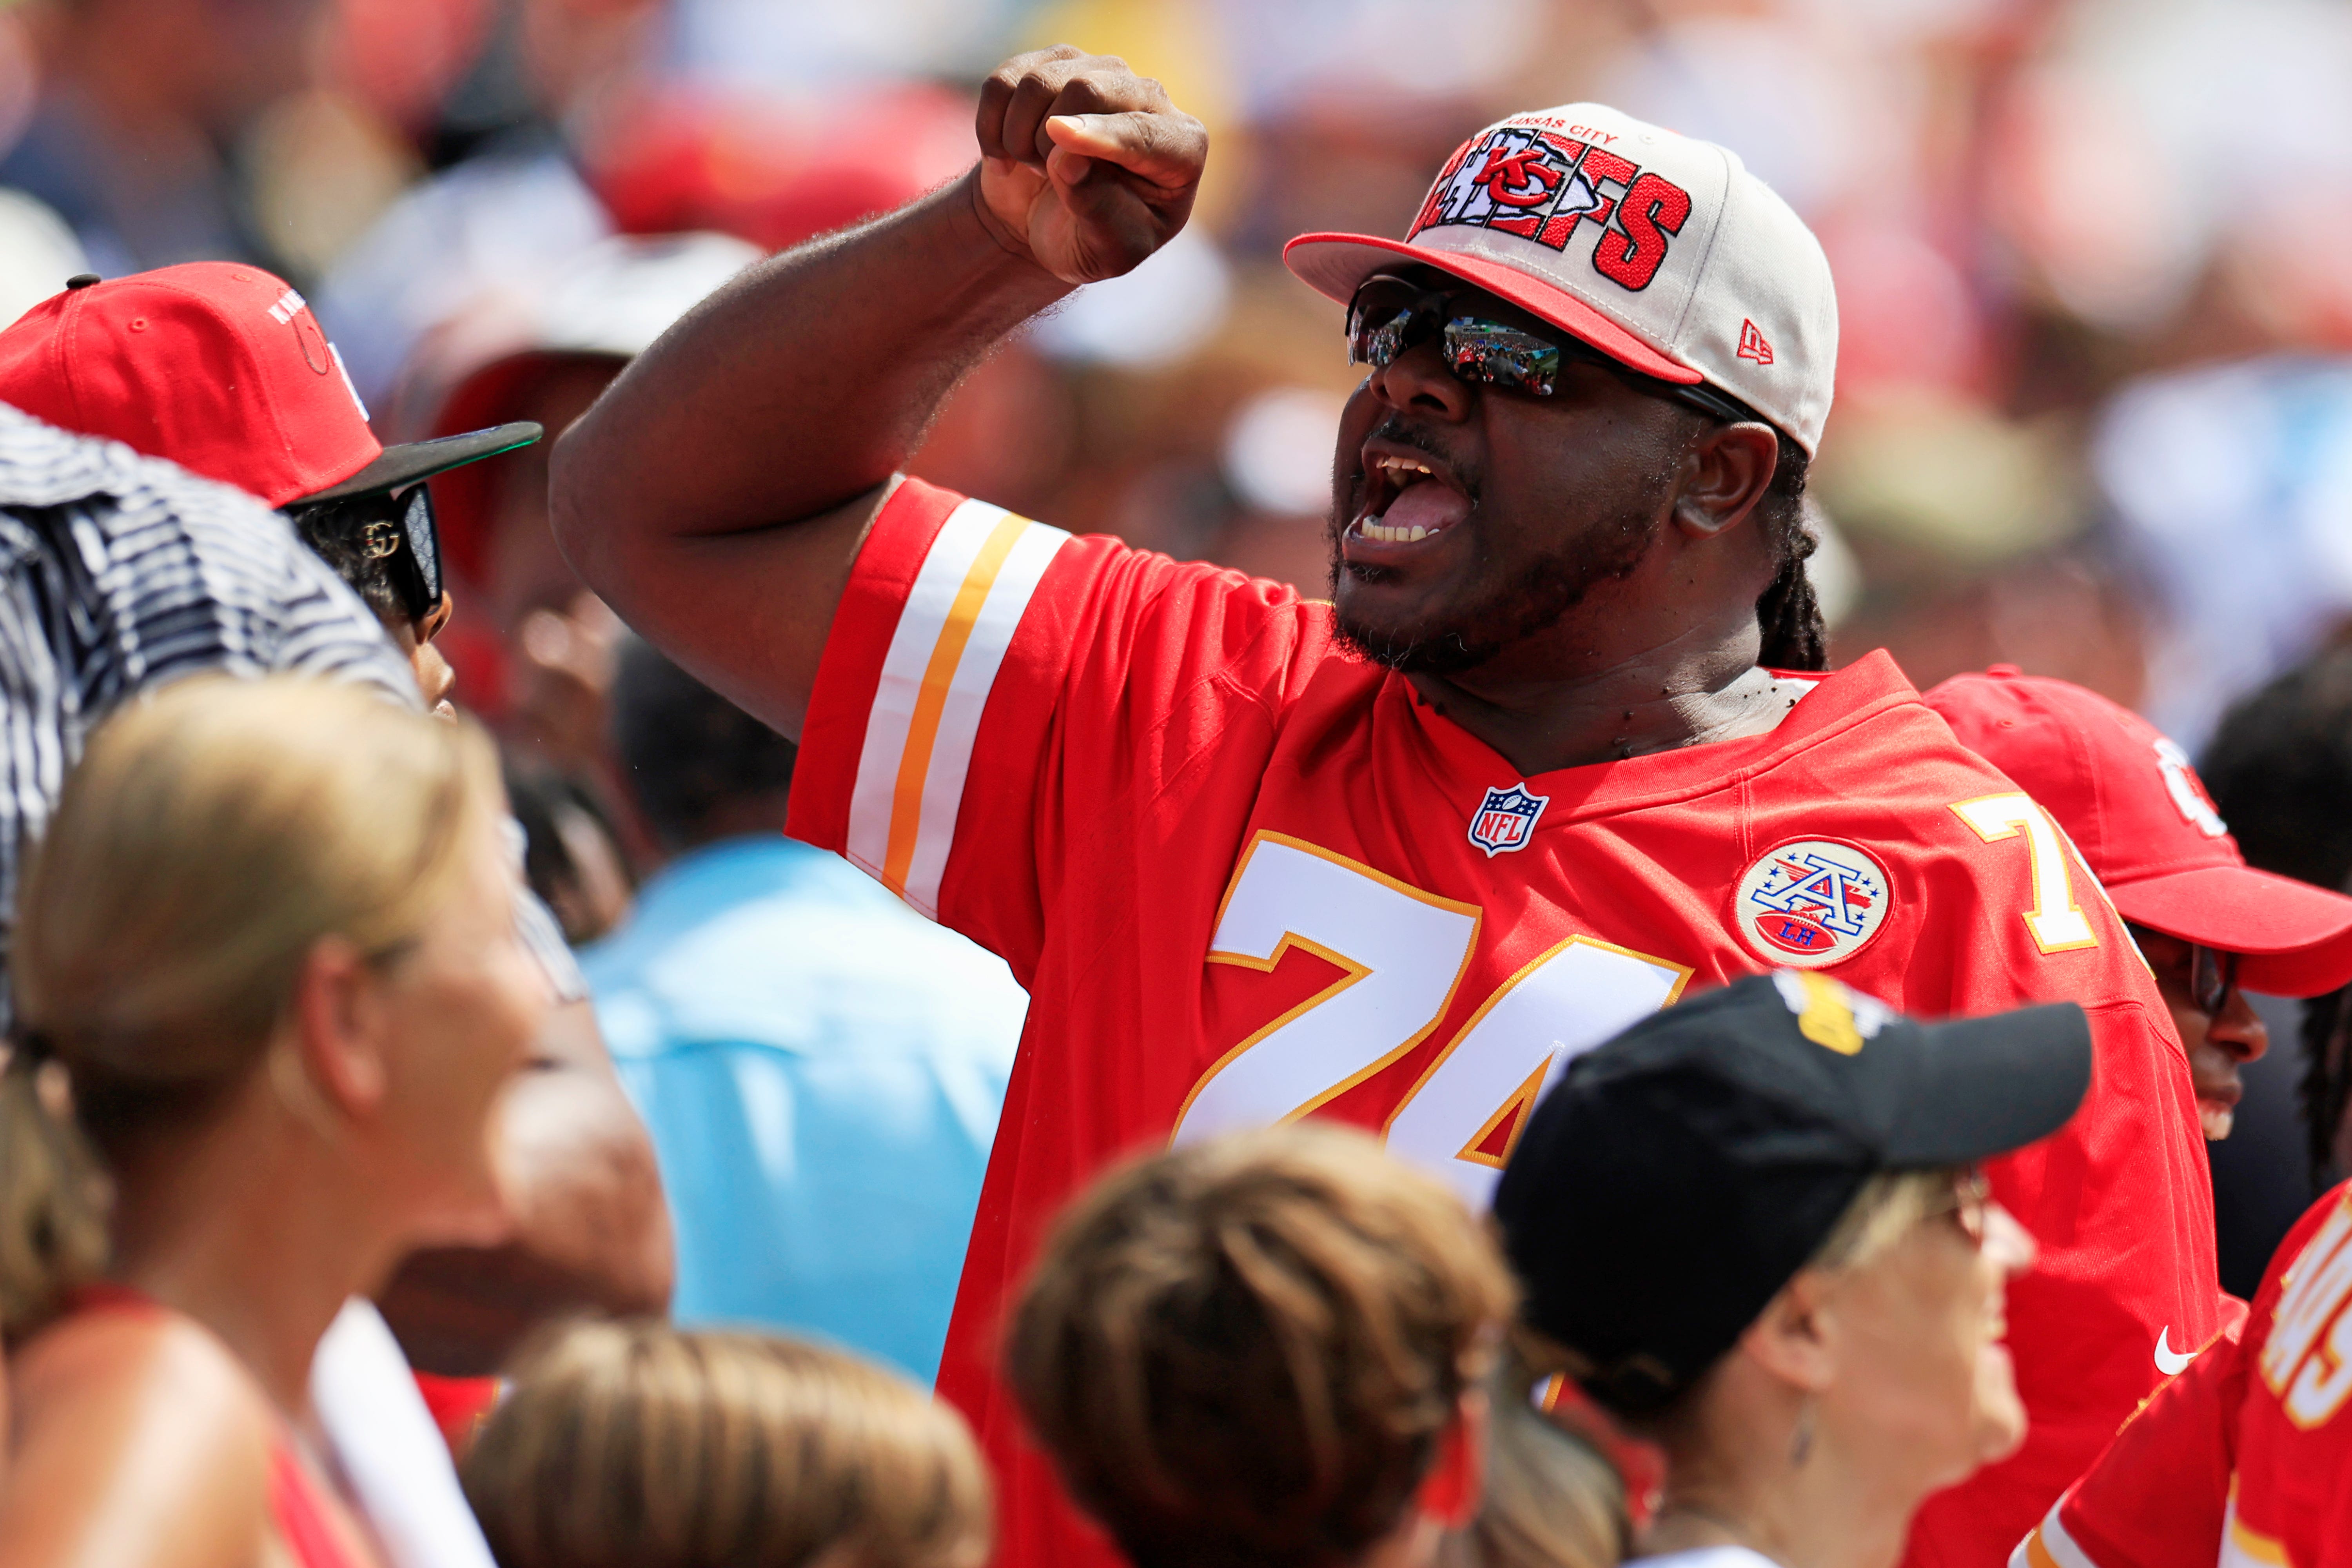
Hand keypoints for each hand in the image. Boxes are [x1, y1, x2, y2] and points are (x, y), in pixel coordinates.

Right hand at [972, 46, 1206, 285]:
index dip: (1100, 136)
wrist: (1050, 224)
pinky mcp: (1054, 64)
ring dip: (1020, 140)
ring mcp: (1100, 72)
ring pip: (1040, 83)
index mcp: (1182, 148)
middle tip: (1046, 177)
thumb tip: (1068, 159)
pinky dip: (990, 126)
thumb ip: (1098, 211)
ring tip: (1035, 168)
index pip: (1143, 132)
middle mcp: (1149, 97)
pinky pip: (1003, 82)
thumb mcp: (1107, 251)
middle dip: (1051, 144)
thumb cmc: (1092, 241)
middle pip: (1091, 89)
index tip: (1060, 139)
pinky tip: (1005, 153)